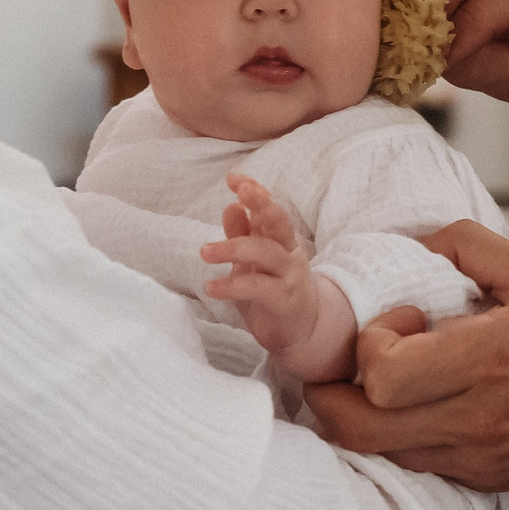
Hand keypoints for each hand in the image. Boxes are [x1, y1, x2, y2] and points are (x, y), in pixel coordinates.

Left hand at [201, 175, 355, 382]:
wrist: (303, 331)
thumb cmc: (273, 290)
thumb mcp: (253, 260)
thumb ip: (242, 234)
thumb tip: (231, 205)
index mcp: (281, 238)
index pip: (270, 207)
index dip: (254, 191)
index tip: (234, 178)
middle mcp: (289, 251)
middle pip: (279, 221)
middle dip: (261, 203)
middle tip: (239, 193)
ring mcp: (289, 275)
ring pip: (266, 252)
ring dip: (233, 248)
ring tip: (205, 252)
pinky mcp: (284, 300)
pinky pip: (257, 288)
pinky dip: (232, 286)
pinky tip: (211, 287)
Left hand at [306, 221, 508, 490]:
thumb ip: (465, 244)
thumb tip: (408, 243)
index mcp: (487, 360)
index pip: (381, 374)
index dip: (371, 341)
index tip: (405, 316)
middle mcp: (474, 418)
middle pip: (356, 427)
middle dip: (336, 388)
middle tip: (369, 355)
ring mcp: (477, 456)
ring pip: (377, 452)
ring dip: (364, 414)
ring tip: (396, 377)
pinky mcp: (484, 478)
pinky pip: (414, 465)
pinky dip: (399, 436)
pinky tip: (426, 403)